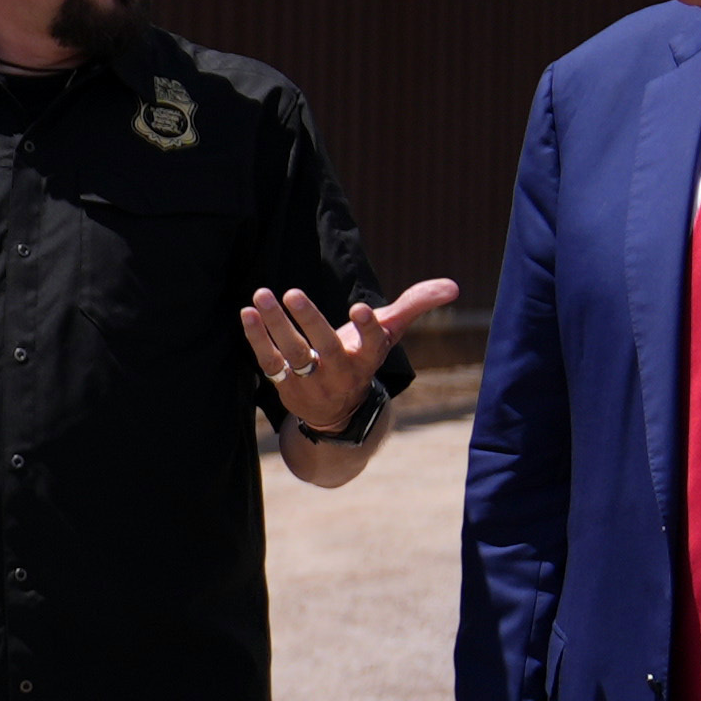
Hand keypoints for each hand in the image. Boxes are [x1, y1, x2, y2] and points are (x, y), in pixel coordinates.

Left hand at [244, 277, 461, 436]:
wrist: (336, 414)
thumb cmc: (363, 358)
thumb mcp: (389, 333)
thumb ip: (416, 305)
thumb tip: (453, 286)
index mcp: (369, 358)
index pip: (373, 343)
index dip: (366, 327)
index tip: (360, 308)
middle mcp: (342, 372)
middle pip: (326, 347)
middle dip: (310, 321)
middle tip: (293, 293)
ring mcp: (311, 381)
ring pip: (293, 353)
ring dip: (276, 324)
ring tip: (262, 294)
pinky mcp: (285, 385)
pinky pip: (269, 361)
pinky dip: (256, 338)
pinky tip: (247, 312)